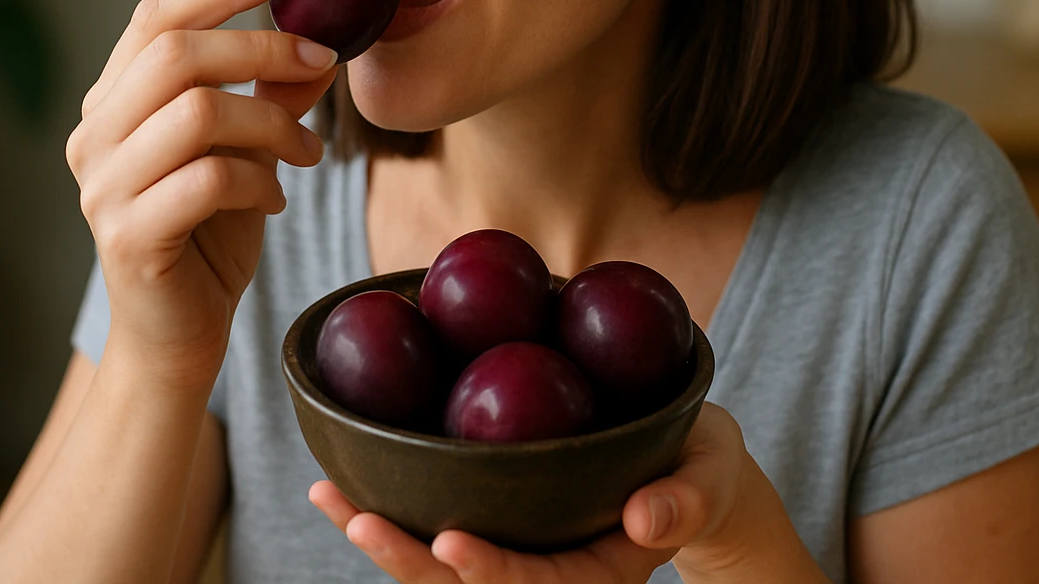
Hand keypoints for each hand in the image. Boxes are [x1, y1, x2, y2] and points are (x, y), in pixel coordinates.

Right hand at [65, 0, 339, 391]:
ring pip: (195, 113)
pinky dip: (259, 181)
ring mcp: (105, 189)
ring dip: (271, 122)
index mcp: (113, 104)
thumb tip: (320, 42)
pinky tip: (276, 197)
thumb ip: (270, 97)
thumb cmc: (208, 238)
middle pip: (174, 55)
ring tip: (306, 151)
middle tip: (323, 62)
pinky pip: (207, 180)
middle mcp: (95, 138)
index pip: (153, 17)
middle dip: (261, 47)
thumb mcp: (246, 153)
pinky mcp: (130, 237)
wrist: (177, 339)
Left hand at [310, 403, 823, 582]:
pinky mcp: (495, 523)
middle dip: (408, 561)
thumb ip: (688, 497)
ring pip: (436, 564)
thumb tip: (647, 519)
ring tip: (328, 496)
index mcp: (596, 575)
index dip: (489, 573)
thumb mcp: (711, 473)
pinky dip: (387, 507)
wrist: (688, 466)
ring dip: (381, 536)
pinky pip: (434, 525)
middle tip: (357, 522)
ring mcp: (516, 549)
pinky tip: (341, 482)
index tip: (449, 543)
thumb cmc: (702, 465)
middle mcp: (546, 571)